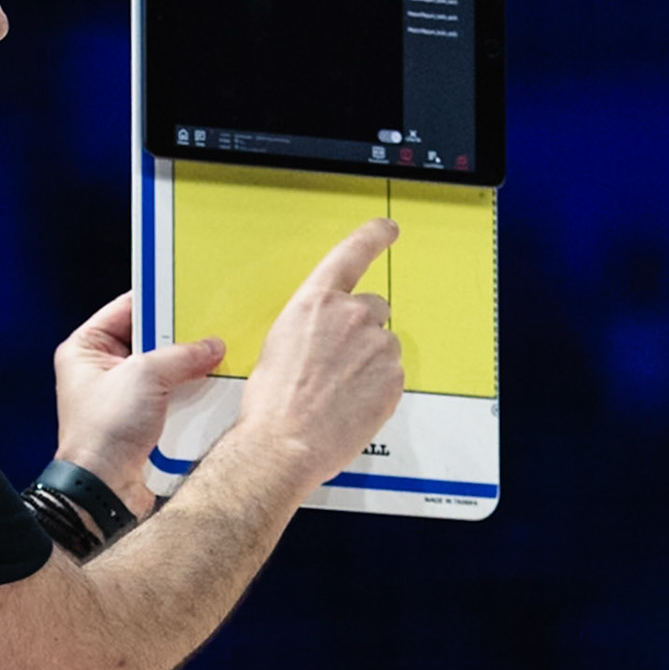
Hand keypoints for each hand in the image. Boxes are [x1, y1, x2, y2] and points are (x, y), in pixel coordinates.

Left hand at [52, 292, 224, 518]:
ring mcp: (120, 396)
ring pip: (161, 369)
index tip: (188, 291)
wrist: (104, 489)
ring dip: (187, 365)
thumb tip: (211, 346)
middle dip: (179, 335)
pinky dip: (188, 390)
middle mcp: (99, 369)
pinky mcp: (139, 420)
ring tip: (218, 352)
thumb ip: (181, 355)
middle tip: (211, 323)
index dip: (157, 299)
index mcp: (84, 349)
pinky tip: (213, 384)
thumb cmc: (105, 431)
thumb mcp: (146, 377)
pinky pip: (169, 395)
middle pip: (147, 339)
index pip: (125, 309)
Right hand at [238, 218, 403, 486]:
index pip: (351, 254)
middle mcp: (351, 315)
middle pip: (374, 308)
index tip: (387, 228)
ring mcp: (377, 345)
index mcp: (315, 302)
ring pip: (384, 345)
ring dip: (370, 361)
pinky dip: (378, 386)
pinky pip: (392, 374)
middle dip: (362, 329)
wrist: (284, 441)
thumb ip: (313, 325)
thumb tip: (329, 333)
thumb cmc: (274, 400)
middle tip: (339, 361)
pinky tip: (352, 403)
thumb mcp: (281, 344)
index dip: (372, 236)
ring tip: (341, 389)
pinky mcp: (394, 376)